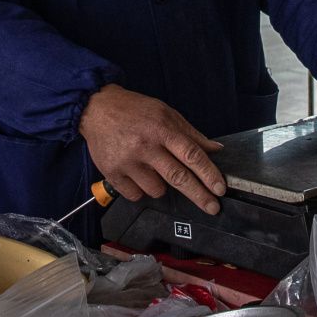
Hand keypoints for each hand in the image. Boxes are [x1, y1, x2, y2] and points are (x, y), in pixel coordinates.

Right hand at [79, 85, 225, 214]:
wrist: (96, 108)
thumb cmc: (134, 110)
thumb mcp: (165, 113)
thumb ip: (190, 133)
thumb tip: (215, 150)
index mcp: (161, 129)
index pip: (191, 154)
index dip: (208, 173)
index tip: (220, 188)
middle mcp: (145, 146)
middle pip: (178, 177)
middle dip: (199, 195)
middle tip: (213, 207)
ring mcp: (128, 162)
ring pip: (157, 190)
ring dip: (162, 186)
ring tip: (153, 168)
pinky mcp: (112, 173)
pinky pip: (136, 195)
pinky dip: (141, 189)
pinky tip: (137, 174)